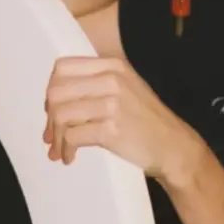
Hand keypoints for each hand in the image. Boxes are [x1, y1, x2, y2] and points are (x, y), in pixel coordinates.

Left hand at [43, 56, 201, 180]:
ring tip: (60, 150)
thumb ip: (95, 84)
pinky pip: (73, 136)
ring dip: (56, 137)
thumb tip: (54, 99)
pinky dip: (66, 150)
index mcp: (112, 66)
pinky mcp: (111, 129)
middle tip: (51, 135)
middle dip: (49, 117)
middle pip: (57, 92)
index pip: (63, 68)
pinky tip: (70, 157)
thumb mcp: (126, 87)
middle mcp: (111, 80)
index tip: (53, 109)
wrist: (173, 146)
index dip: (51, 89)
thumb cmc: (147, 120)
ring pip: (61, 115)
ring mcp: (112, 104)